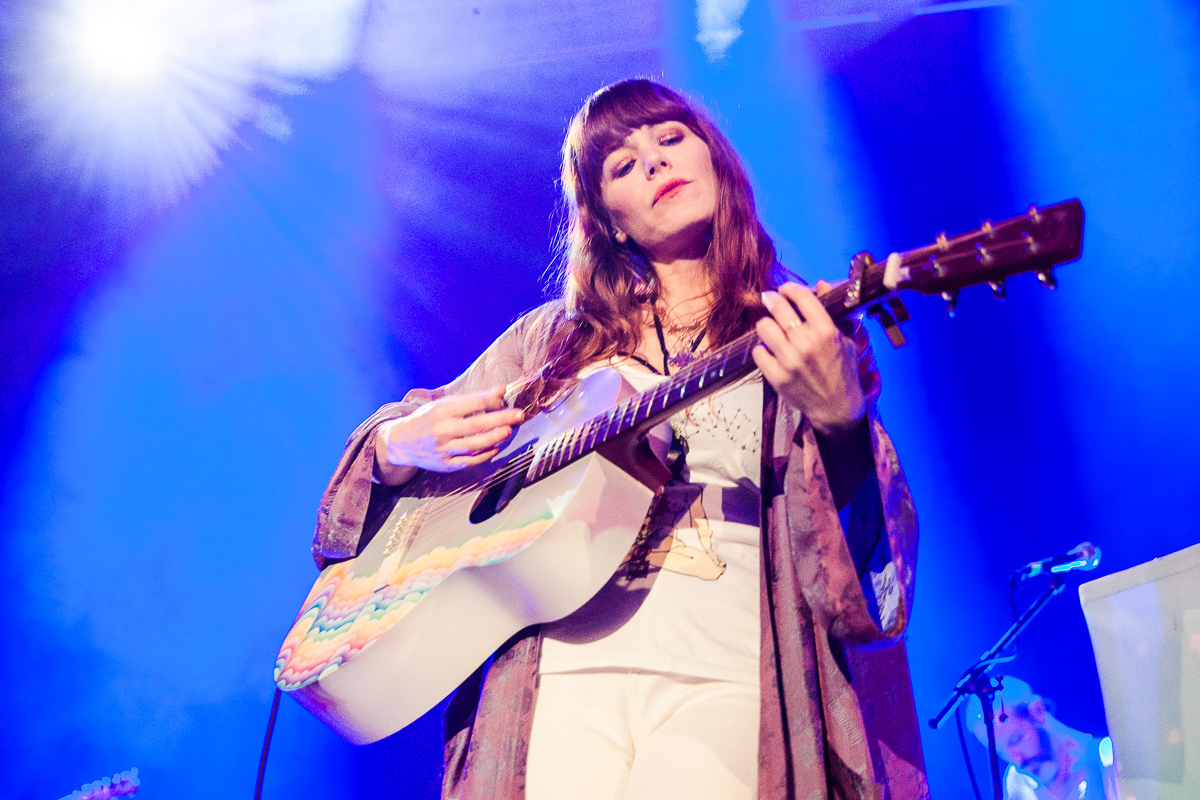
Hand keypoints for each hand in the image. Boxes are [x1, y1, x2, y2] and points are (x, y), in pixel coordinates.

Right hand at [375, 386, 523, 480]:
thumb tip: (502, 390)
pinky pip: (468, 462)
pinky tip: (495, 448)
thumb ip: (474, 399)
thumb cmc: (428, 419)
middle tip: (519, 415)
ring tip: (508, 431)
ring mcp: (443, 449)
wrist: (401, 442)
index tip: (504, 400)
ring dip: (494, 438)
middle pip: (476, 425)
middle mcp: (441, 430)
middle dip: (500, 419)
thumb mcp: (445, 404)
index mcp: (441, 411)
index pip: (472, 404)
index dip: (491, 402)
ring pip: (473, 445)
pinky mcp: (444, 465)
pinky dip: (483, 456)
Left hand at [752, 280, 866, 434]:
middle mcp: (806, 344)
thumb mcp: (845, 338)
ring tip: (771, 327)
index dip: (790, 288)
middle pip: (778, 308)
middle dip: (772, 299)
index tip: (785, 289)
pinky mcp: (776, 377)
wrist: (837, 407)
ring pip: (763, 327)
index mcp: (826, 331)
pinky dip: (762, 348)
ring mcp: (789, 361)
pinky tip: (771, 350)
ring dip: (767, 324)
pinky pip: (758, 351)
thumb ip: (834, 310)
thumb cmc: (843, 370)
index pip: (802, 297)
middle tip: (770, 299)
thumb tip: (820, 284)